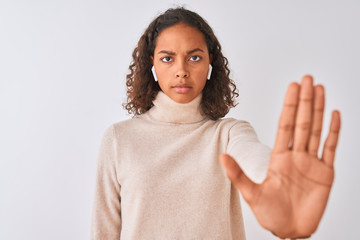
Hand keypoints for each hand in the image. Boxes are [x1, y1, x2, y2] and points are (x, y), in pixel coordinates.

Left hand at [220, 75, 340, 238]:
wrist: (289, 229)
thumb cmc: (270, 213)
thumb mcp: (251, 193)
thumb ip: (238, 174)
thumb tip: (222, 156)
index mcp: (279, 157)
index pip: (286, 125)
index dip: (289, 105)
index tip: (293, 87)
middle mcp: (296, 155)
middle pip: (301, 122)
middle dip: (305, 100)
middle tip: (308, 78)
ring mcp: (311, 163)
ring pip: (316, 130)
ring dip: (319, 109)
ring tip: (320, 89)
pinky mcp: (325, 174)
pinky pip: (330, 148)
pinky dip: (334, 132)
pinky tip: (335, 115)